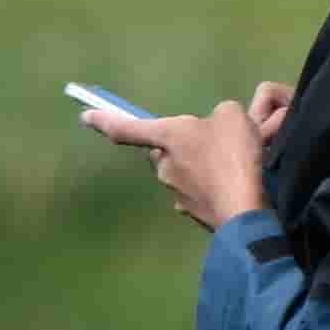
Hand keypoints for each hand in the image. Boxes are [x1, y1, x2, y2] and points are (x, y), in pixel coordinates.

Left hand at [87, 78, 283, 227]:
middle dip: (178, 147)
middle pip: (162, 151)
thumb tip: (215, 129)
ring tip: (230, 165)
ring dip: (198, 168)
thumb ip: (218, 116)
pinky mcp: (193, 214)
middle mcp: (164, 166)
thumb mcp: (231, 116)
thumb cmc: (233, 155)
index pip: (127, 128)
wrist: (244, 209)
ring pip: (182, 173)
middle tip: (209, 142)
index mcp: (167, 136)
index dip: (105, 120)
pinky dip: (211, 188)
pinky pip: (198, 193)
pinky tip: (232, 186)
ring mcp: (176, 193)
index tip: (85, 116)